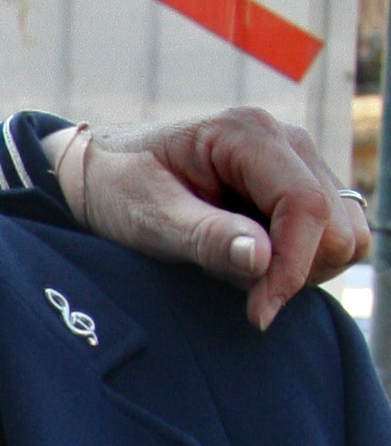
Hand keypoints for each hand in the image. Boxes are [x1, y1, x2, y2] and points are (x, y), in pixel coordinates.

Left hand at [54, 114, 369, 331]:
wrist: (101, 170)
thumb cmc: (117, 188)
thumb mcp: (149, 217)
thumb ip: (205, 237)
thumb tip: (263, 258)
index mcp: (245, 134)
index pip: (306, 204)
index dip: (293, 266)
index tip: (259, 312)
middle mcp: (283, 141)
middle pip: (336, 222)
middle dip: (298, 270)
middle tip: (243, 293)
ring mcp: (295, 162)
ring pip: (343, 231)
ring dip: (304, 267)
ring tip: (242, 273)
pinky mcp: (295, 187)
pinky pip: (329, 234)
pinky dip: (302, 261)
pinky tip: (253, 262)